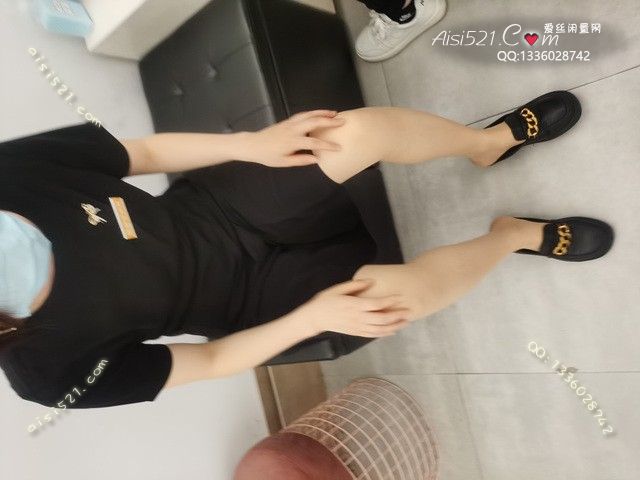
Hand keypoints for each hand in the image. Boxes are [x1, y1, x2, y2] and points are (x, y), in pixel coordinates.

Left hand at [240, 110, 344, 166]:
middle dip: (329, 121)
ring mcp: (290, 123)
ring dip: (322, 113)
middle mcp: (293, 130)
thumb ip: (301, 160)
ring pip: (309, 114)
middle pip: (314, 122)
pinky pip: (303, 114)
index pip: (314, 142)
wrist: (253, 144)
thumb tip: (317, 159)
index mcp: (292, 142)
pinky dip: (313, 112)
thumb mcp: (284, 162)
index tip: (339, 147)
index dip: (328, 145)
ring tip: (335, 113)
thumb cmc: (268, 156)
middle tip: (342, 121)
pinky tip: (320, 113)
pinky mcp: (288, 120)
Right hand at [292, 279, 410, 337]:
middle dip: (396, 315)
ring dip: (394, 326)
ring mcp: (357, 327)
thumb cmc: (325, 301)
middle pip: (381, 319)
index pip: (376, 304)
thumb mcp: (338, 289)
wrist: (314, 318)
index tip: (400, 296)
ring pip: (379, 329)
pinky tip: (393, 331)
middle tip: (409, 311)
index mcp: (354, 305)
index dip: (389, 301)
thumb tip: (371, 280)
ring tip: (405, 322)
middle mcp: (358, 317)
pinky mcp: (356, 333)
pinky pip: (373, 335)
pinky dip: (384, 334)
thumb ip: (355, 285)